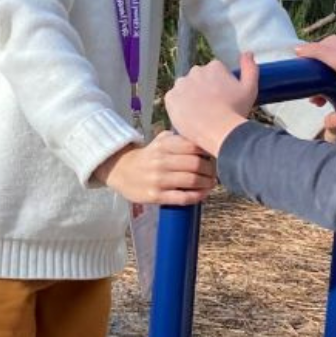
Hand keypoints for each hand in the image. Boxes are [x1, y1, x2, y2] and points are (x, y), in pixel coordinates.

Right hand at [95, 132, 218, 205]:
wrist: (120, 171)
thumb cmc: (148, 156)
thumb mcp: (159, 141)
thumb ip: (180, 138)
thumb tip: (205, 141)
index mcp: (164, 145)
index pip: (193, 146)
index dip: (208, 152)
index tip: (213, 156)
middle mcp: (161, 161)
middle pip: (196, 164)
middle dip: (211, 170)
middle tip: (214, 172)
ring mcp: (158, 179)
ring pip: (192, 181)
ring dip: (207, 183)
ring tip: (211, 183)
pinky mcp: (155, 196)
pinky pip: (182, 197)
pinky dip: (197, 196)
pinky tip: (203, 194)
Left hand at [164, 54, 259, 155]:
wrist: (218, 130)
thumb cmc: (236, 110)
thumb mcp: (250, 88)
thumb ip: (250, 68)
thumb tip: (247, 53)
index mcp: (214, 66)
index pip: (214, 73)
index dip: (219, 87)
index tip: (223, 99)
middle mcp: (195, 70)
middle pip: (198, 79)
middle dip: (203, 90)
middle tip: (212, 107)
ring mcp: (181, 83)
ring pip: (185, 89)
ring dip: (190, 97)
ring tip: (200, 114)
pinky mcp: (170, 97)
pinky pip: (174, 100)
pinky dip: (179, 107)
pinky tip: (190, 117)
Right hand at [293, 36, 335, 104]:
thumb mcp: (335, 57)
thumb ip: (315, 51)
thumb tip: (295, 49)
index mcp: (334, 43)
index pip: (311, 53)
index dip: (305, 67)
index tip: (302, 83)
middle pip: (319, 68)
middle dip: (313, 84)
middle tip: (313, 99)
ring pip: (328, 80)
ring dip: (322, 92)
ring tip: (321, 104)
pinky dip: (333, 95)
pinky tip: (334, 104)